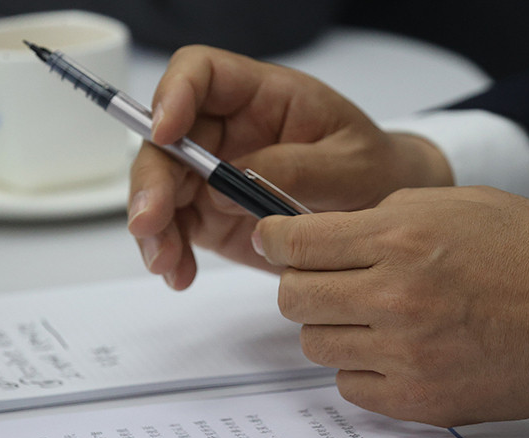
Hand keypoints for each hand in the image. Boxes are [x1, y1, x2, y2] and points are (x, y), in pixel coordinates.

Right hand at [128, 45, 450, 288]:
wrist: (378, 218)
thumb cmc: (371, 172)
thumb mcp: (351, 165)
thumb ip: (295, 170)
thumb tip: (226, 186)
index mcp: (262, 96)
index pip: (202, 72)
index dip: (174, 93)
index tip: (165, 133)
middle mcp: (227, 130)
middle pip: (165, 138)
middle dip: (151, 179)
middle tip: (150, 221)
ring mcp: (212, 174)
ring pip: (160, 188)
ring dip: (154, 226)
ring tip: (167, 261)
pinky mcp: (209, 214)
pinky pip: (174, 228)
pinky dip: (170, 253)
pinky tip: (179, 274)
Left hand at [253, 186, 528, 426]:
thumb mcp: (455, 203)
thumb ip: (383, 214)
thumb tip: (326, 231)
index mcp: (401, 236)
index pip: (296, 242)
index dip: (272, 239)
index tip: (271, 240)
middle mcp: (395, 295)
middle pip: (293, 297)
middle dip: (299, 283)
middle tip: (324, 278)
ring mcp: (404, 352)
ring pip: (314, 344)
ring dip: (330, 326)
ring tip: (366, 314)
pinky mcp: (418, 398)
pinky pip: (348, 386)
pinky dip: (358, 367)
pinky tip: (387, 349)